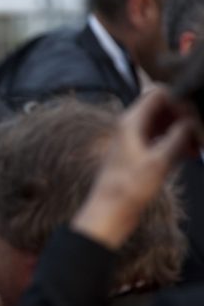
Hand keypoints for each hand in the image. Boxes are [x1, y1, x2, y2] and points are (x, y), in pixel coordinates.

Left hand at [73, 89, 198, 248]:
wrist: (110, 212)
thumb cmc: (128, 188)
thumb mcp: (159, 161)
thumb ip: (178, 137)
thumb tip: (193, 120)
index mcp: (130, 122)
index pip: (158, 93)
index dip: (180, 99)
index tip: (194, 114)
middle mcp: (131, 127)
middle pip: (163, 108)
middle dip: (184, 116)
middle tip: (200, 131)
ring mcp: (135, 140)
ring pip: (164, 125)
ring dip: (183, 131)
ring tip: (199, 145)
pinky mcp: (139, 154)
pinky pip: (161, 140)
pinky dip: (176, 143)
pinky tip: (192, 153)